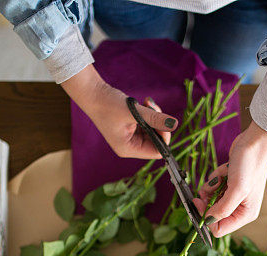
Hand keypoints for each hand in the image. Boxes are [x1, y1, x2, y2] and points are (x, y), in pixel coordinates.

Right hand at [61, 65, 177, 158]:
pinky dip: (149, 114)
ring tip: (147, 102)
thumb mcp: (134, 112)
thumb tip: (174, 124)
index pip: (156, 152)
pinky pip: (148, 124)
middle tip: (153, 107)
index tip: (162, 121)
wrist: (92, 92)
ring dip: (154, 116)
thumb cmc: (107, 104)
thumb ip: (155, 119)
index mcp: (128, 149)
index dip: (163, 138)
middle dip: (159, 124)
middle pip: (156, 141)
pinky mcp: (131, 128)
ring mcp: (130, 137)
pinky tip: (144, 103)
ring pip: (153, 131)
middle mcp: (130, 146)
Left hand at [193, 121, 266, 236]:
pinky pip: (213, 187)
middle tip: (207, 189)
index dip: (207, 219)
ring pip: (211, 199)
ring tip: (221, 176)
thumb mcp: (237, 190)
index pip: (219, 229)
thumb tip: (208, 220)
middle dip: (208, 200)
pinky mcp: (229, 185)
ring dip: (212, 187)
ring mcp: (234, 196)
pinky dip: (215, 178)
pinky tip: (225, 170)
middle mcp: (240, 208)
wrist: (254, 142)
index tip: (198, 204)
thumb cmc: (250, 165)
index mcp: (245, 214)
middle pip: (213, 214)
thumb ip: (222, 209)